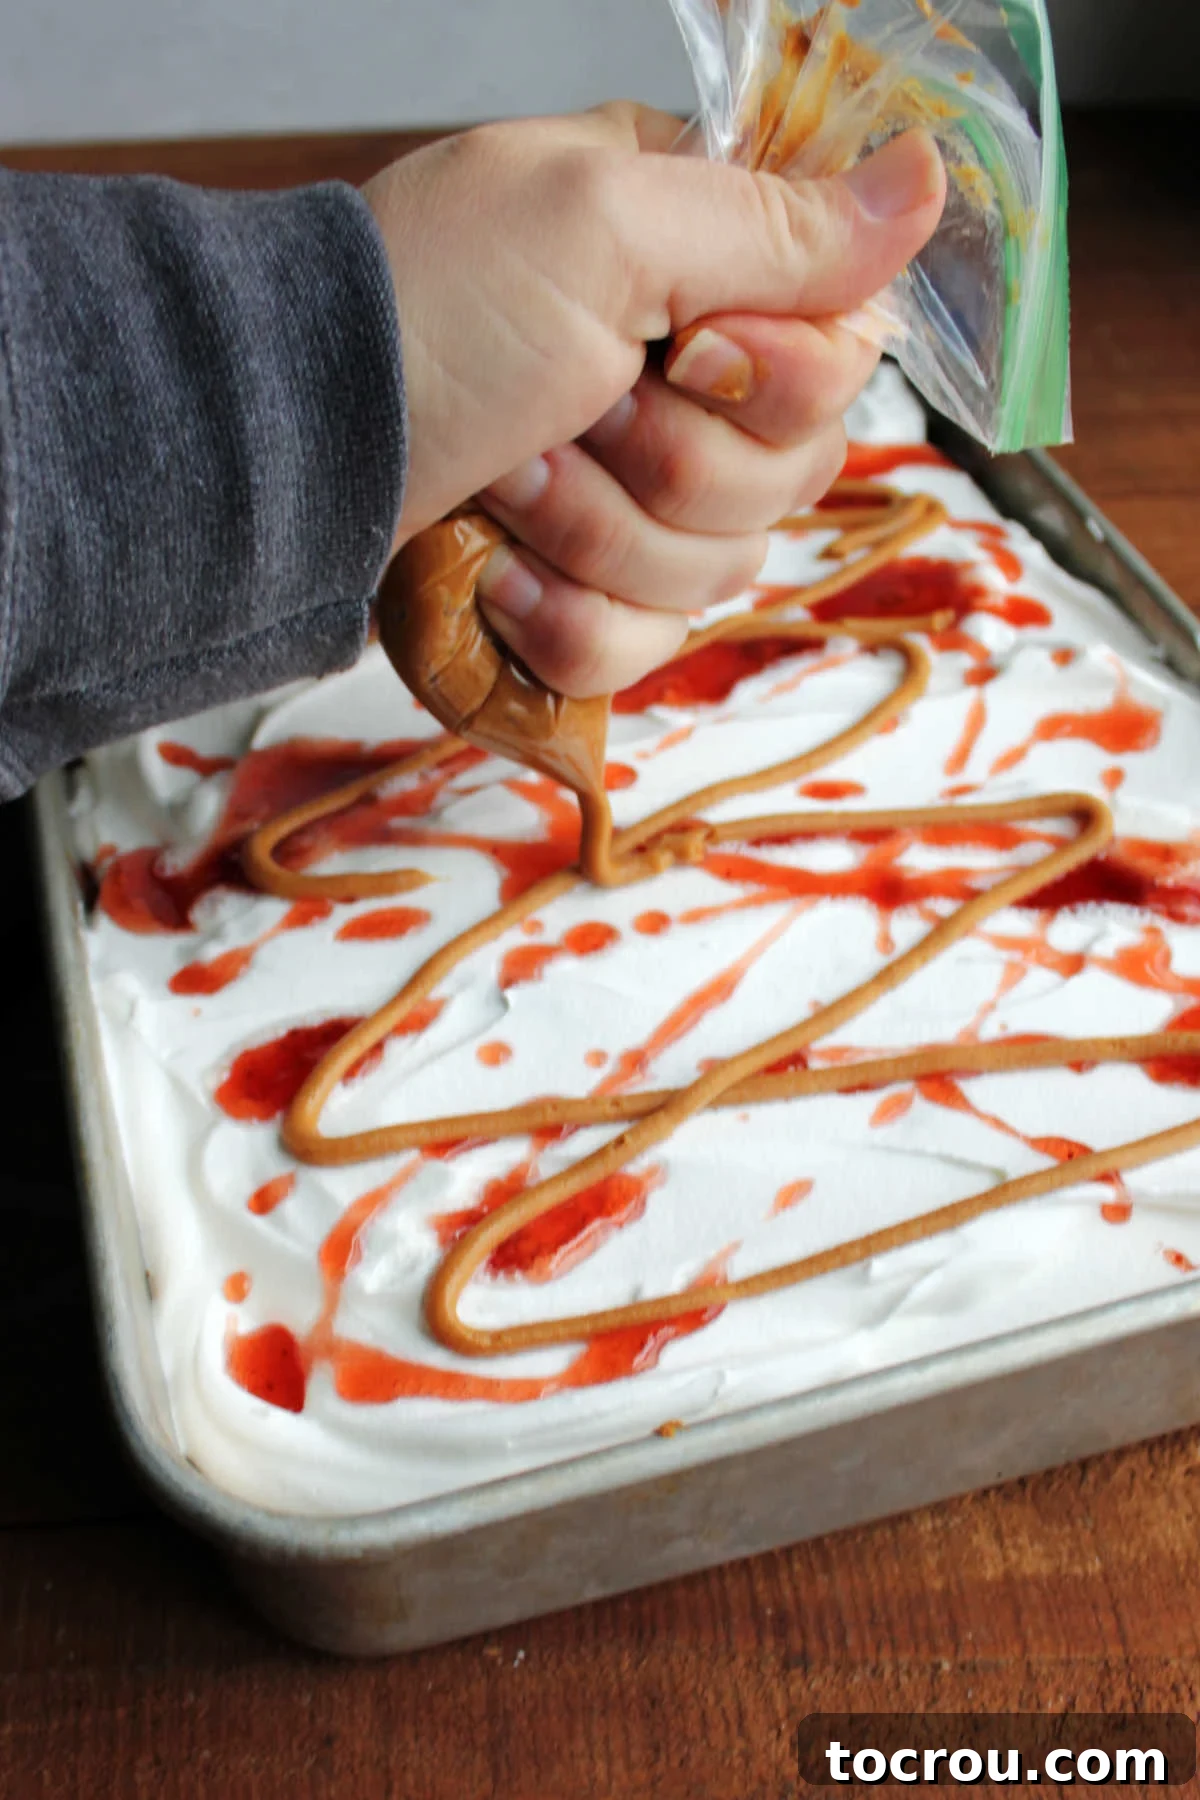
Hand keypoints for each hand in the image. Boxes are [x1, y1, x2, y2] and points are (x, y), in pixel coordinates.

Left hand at [364, 107, 944, 696]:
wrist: (280, 450)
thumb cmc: (420, 313)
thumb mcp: (601, 226)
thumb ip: (773, 223)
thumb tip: (922, 180)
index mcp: (698, 265)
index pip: (845, 349)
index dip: (786, 375)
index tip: (696, 351)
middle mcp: (681, 379)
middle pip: (794, 473)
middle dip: (673, 461)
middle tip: (569, 407)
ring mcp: (629, 494)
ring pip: (721, 569)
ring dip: (599, 533)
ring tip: (505, 477)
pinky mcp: (578, 591)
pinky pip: (645, 647)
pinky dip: (564, 619)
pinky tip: (496, 569)